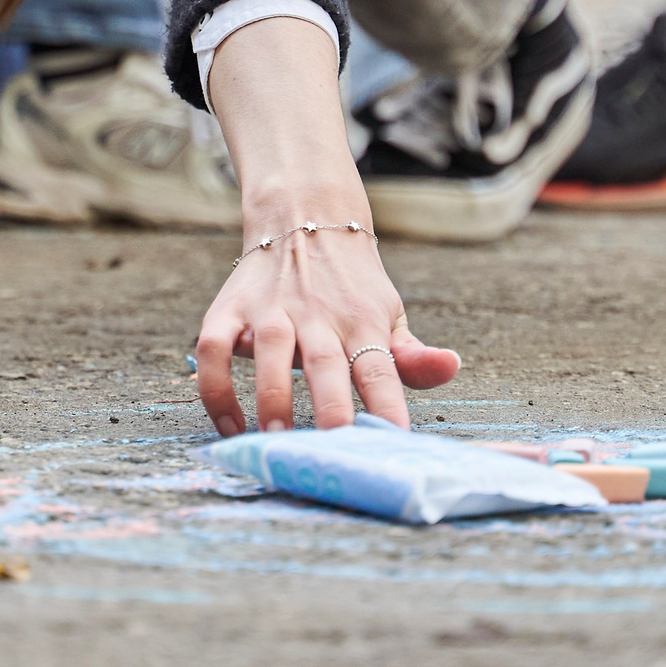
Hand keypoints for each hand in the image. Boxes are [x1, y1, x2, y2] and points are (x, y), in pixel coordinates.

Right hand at [190, 15, 458, 434]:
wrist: (305, 218)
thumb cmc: (352, 286)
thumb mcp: (388, 314)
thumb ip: (412, 355)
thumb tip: (451, 367)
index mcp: (362, 322)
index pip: (380, 368)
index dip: (388, 404)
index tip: (393, 441)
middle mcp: (317, 316)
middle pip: (326, 364)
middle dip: (330, 406)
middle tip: (331, 448)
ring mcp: (270, 312)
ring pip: (269, 354)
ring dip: (272, 398)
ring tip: (276, 440)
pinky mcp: (230, 310)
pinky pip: (214, 350)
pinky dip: (216, 386)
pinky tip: (229, 425)